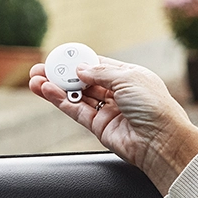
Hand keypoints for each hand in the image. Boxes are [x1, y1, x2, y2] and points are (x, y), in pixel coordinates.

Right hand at [29, 57, 197, 193]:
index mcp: (128, 76)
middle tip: (40, 69)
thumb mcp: (128, 77)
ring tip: (36, 80)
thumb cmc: (154, 106)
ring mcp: (107, 110)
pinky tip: (46, 91)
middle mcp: (117, 93)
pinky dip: (60, 100)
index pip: (98, 65)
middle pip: (83, 81)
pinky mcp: (98, 127)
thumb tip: (80, 69)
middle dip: (61, 75)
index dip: (78, 61)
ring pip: (76, 96)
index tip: (60, 56)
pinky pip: (76, 110)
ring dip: (55, 88)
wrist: (161, 140)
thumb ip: (100, 72)